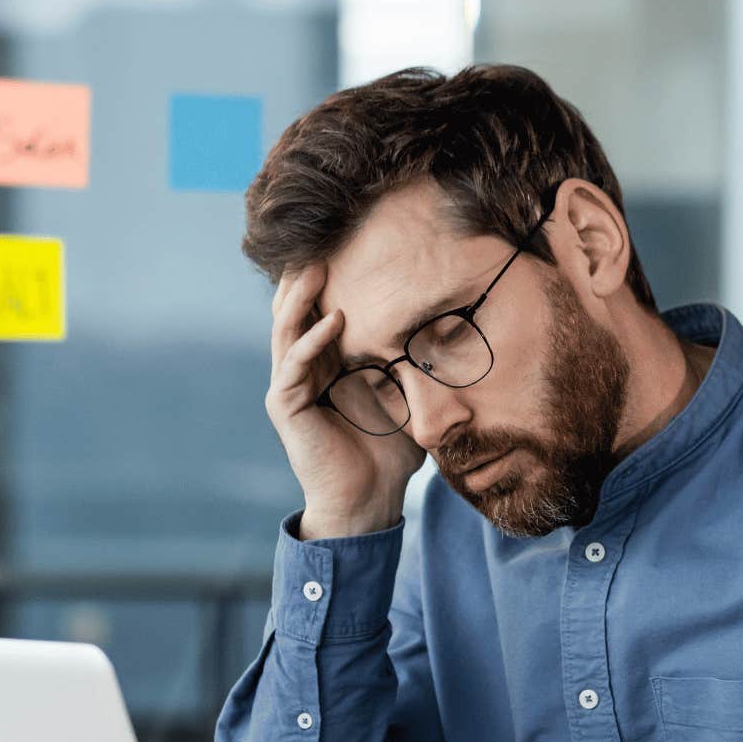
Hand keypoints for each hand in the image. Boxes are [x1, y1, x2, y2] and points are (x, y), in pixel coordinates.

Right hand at [264, 266, 426, 538]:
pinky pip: (293, 365)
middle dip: (304, 276)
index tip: (345, 244)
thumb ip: (415, 365)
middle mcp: (301, 370)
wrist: (369, 502)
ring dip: (299, 297)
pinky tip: (334, 319)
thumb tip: (456, 329)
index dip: (325, 279)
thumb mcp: (407, 397)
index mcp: (325, 364)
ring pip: (286, 330)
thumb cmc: (389, 454)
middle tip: (321, 240)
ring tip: (316, 266)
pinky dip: (312, 340)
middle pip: (294, 310)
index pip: (317, 310)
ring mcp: (289, 387)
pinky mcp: (286, 407)